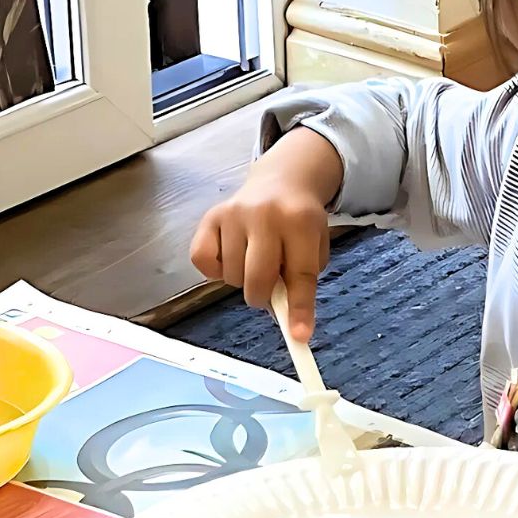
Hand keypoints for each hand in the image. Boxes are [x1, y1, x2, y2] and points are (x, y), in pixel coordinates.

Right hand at [190, 137, 335, 339]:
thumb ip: (302, 279)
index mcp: (301, 221)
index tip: (298, 337)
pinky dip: (215, 271)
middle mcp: (266, 215)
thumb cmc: (301, 223)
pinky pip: (202, 261)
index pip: (300, 274)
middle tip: (269, 293)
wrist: (282, 181)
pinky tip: (231, 258)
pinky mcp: (210, 216)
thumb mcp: (315, 245)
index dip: (299, 308)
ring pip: (231, 275)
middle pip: (258, 278)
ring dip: (243, 281)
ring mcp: (234, 214)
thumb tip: (286, 320)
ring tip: (255, 262)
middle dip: (263, 298)